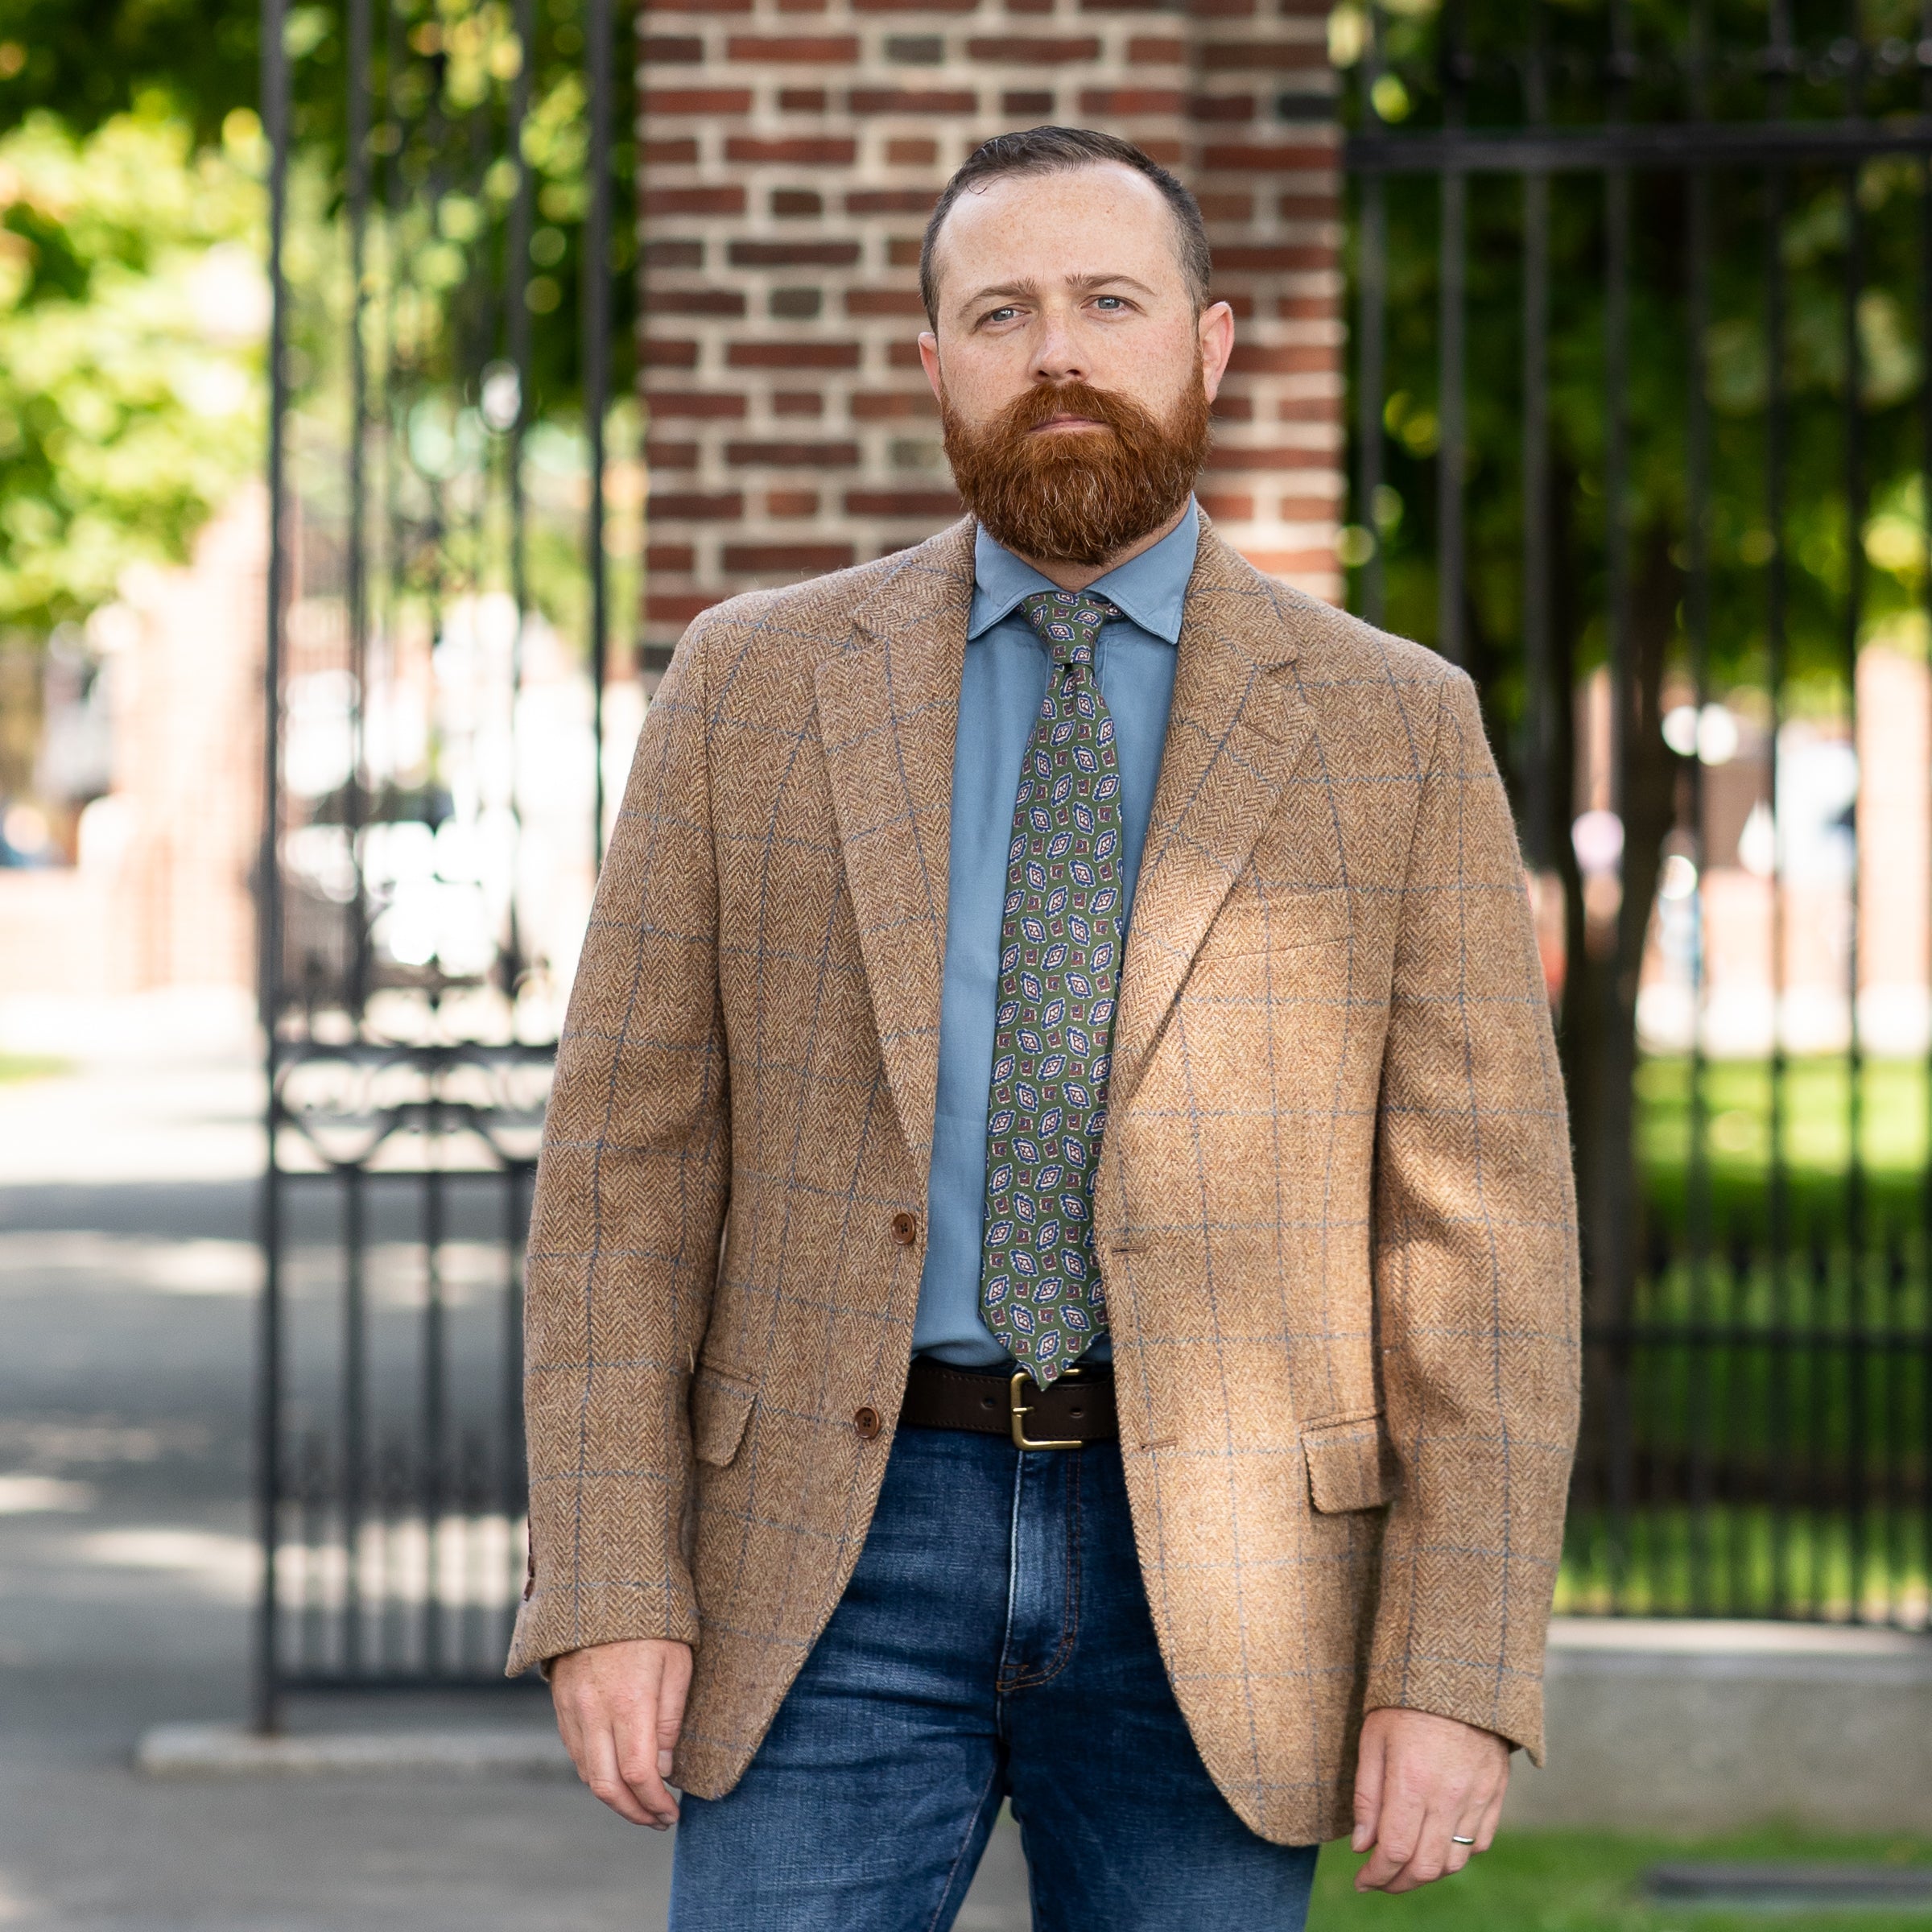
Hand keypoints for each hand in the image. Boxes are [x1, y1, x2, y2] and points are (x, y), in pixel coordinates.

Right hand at [551, 1637, 693, 1829]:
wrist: (601, 1585)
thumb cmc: (651, 1621)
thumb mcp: (677, 1662)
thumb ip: (670, 1719)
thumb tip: (664, 1769)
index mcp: (629, 1701)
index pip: (638, 1774)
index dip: (655, 1803)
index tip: (672, 1813)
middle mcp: (594, 1711)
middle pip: (606, 1786)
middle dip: (633, 1813)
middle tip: (657, 1820)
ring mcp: (572, 1708)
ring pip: (587, 1773)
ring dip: (613, 1798)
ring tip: (641, 1803)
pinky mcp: (561, 1702)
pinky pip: (575, 1751)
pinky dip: (596, 1773)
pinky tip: (617, 1774)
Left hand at [1351, 1707, 1508, 1892]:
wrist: (1458, 1671)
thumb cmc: (1405, 1701)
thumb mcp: (1373, 1739)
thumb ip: (1366, 1797)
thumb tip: (1361, 1846)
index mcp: (1412, 1781)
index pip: (1394, 1851)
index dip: (1376, 1875)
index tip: (1361, 1881)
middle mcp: (1448, 1796)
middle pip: (1426, 1866)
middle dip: (1398, 1883)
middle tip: (1379, 1881)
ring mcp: (1477, 1796)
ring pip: (1455, 1861)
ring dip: (1427, 1873)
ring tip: (1405, 1867)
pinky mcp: (1495, 1792)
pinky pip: (1479, 1842)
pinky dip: (1457, 1854)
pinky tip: (1437, 1845)